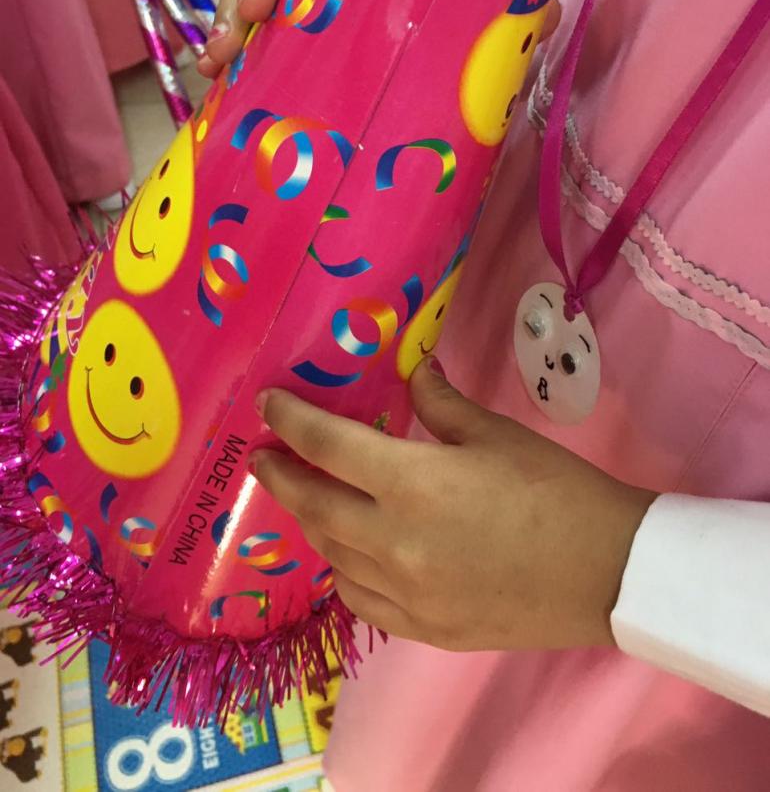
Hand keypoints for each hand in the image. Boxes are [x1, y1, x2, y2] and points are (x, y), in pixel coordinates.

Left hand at [253, 358, 656, 651]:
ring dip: (312, 523)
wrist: (608, 572)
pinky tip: (348, 556)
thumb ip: (440, 403)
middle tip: (264, 457)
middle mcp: (394, 542)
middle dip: (281, 477)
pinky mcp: (423, 628)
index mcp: (413, 483)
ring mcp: (406, 593)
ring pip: (332, 555)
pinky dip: (344, 572)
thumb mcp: (495, 434)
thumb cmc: (555, 489)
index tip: (267, 405)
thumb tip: (413, 371)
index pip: (329, 446)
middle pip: (315, 506)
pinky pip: (361, 601)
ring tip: (308, 498)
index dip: (291, 421)